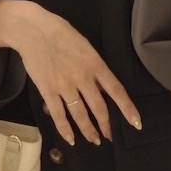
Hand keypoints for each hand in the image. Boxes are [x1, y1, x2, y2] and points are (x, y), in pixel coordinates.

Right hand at [0, 0, 140, 145]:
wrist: (34, 30)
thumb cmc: (61, 34)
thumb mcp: (86, 46)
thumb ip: (95, 68)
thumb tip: (102, 87)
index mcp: (96, 64)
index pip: (116, 91)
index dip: (127, 109)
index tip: (136, 123)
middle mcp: (83, 78)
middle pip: (99, 108)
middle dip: (106, 126)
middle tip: (109, 136)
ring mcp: (65, 86)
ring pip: (80, 115)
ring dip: (88, 130)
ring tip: (94, 140)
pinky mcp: (48, 91)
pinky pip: (58, 115)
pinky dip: (65, 129)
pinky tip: (70, 139)